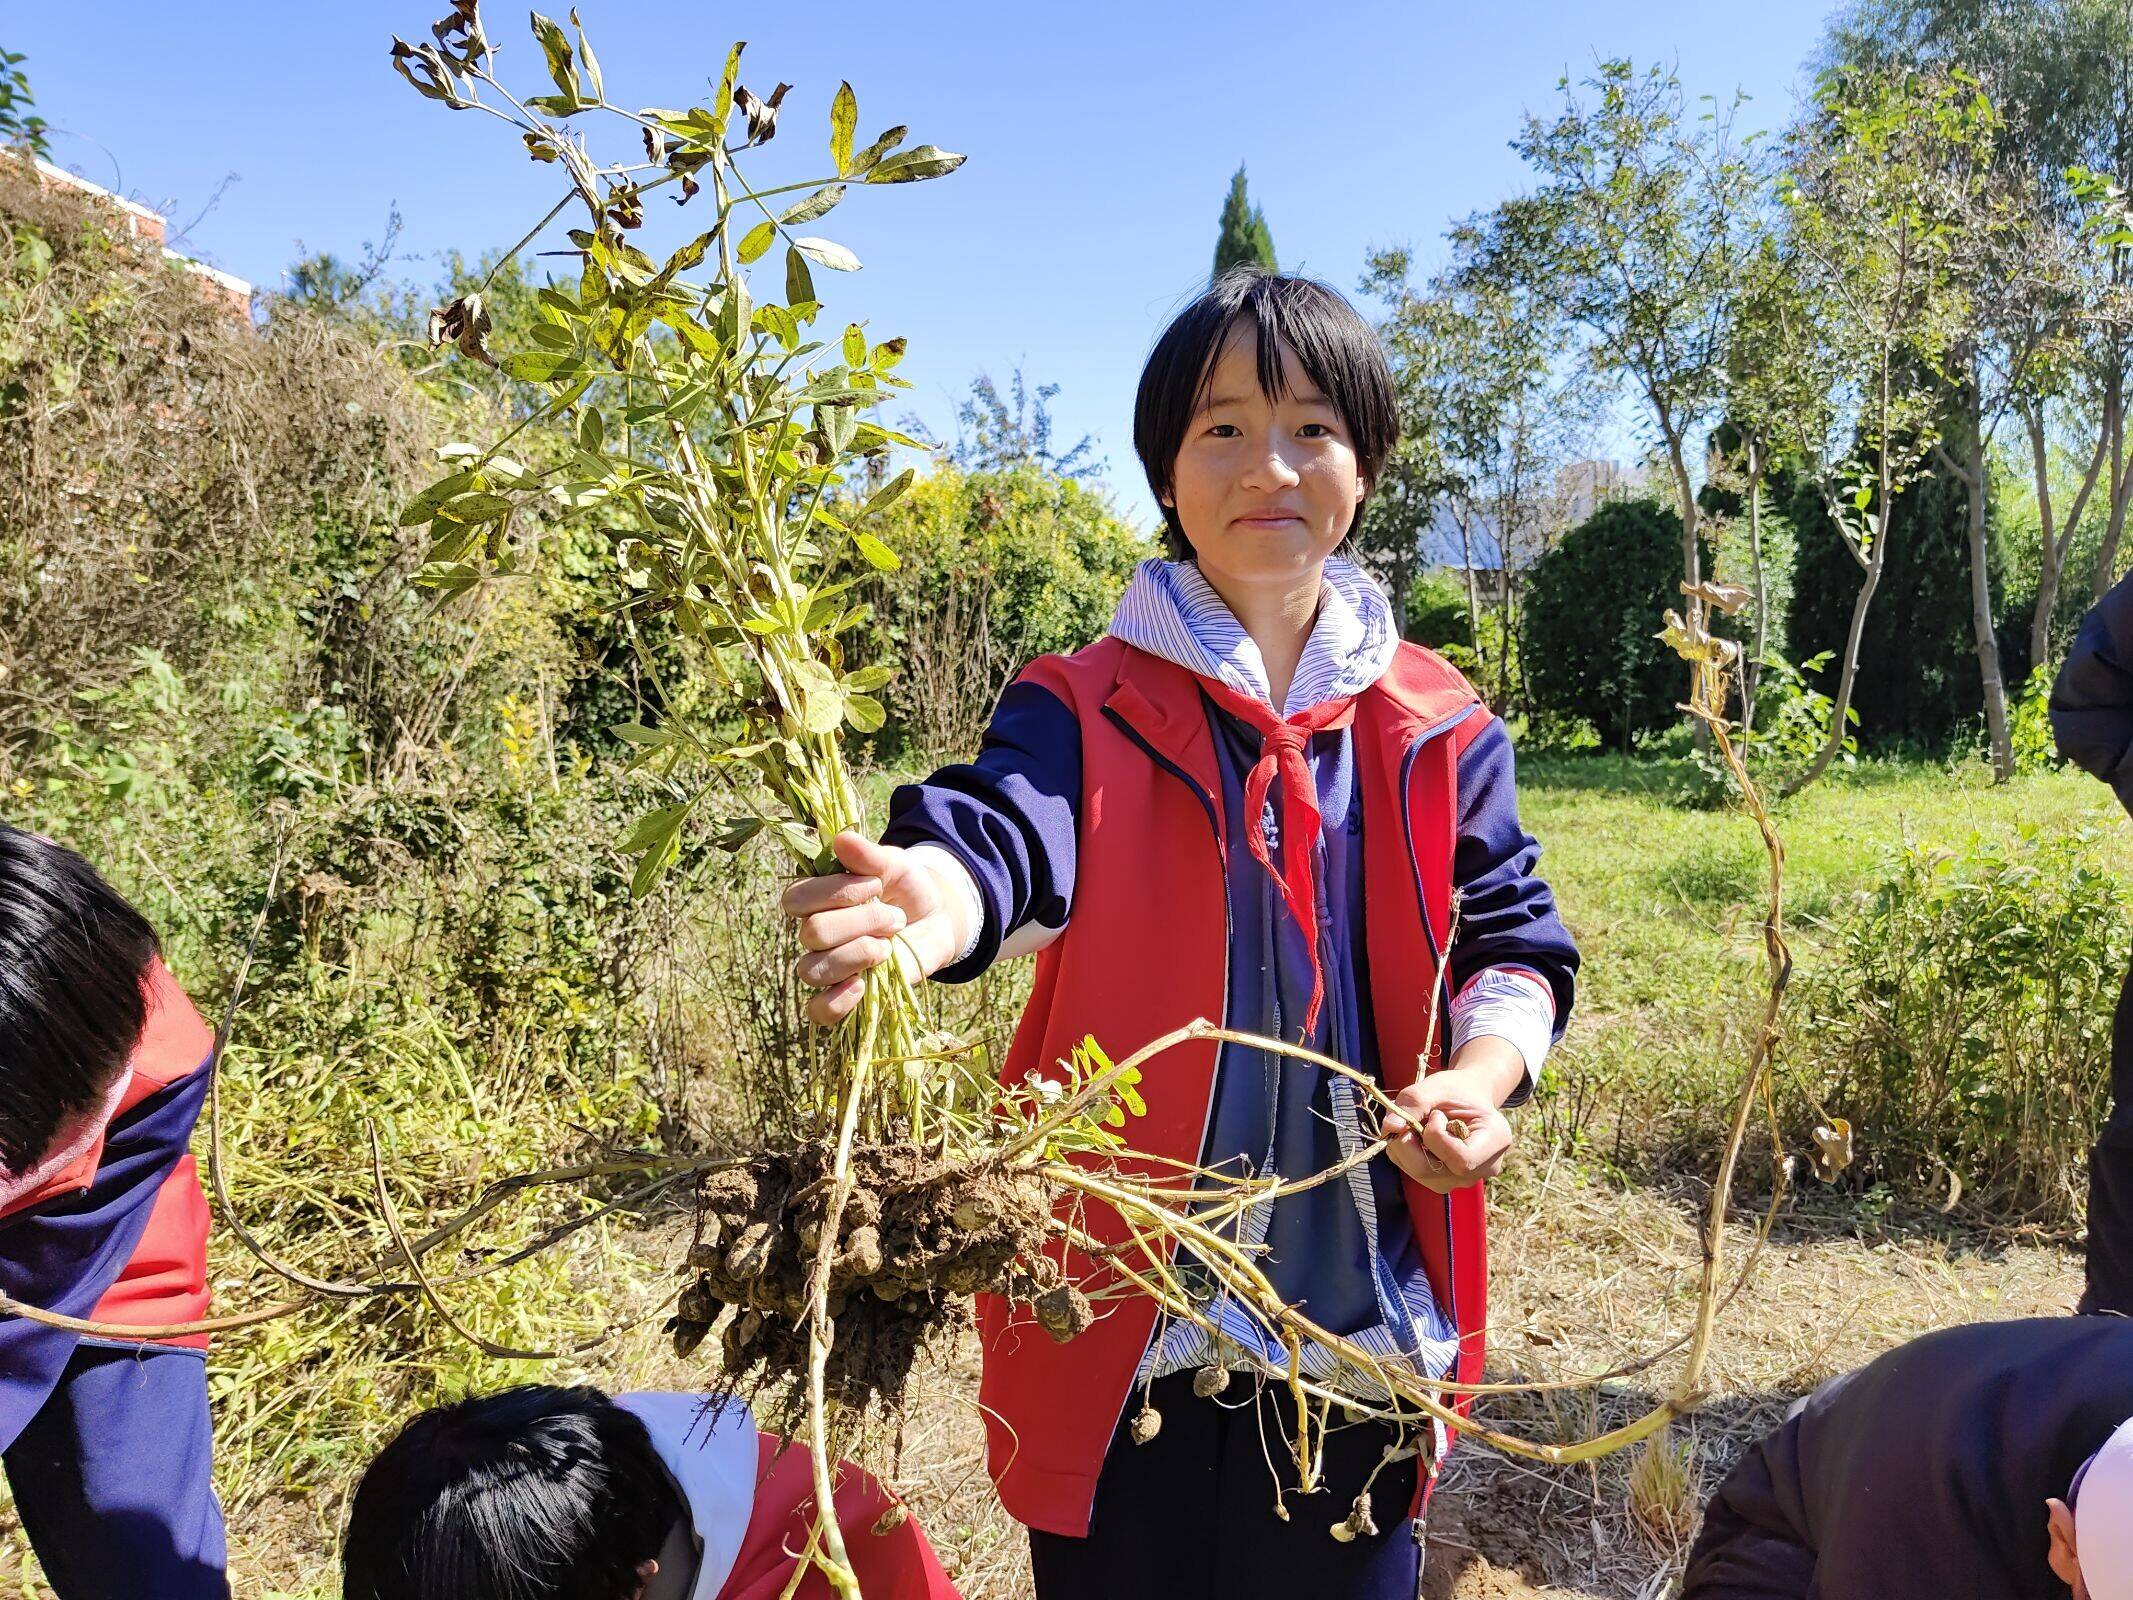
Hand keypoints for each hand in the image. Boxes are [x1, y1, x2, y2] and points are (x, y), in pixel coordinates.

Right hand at [780, 831, 967, 1025]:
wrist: (936, 919)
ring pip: (813, 970)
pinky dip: (836, 1002)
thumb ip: (870, 856)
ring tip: (887, 947)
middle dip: (861, 923)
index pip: (797, 899)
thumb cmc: (906, 887)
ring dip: (857, 955)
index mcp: (816, 898)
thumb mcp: (895, 865)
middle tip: (895, 918)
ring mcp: (829, 965)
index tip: (876, 884)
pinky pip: (819, 1011)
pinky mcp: (846, 995)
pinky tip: (861, 986)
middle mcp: (815, 933)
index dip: (836, 893)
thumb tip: (842, 839)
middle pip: (812, 934)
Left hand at [1381, 1058, 1519, 1192]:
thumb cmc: (1457, 1090)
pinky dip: (1405, 1150)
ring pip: (1418, 1173)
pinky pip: (1412, 1171)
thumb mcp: (1438, 1086)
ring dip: (1406, 1145)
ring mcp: (1462, 1180)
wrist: (1466, 1100)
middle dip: (1411, 1141)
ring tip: (1421, 1124)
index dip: (1437, 1138)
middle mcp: (1482, 1169)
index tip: (1436, 1114)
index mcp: (1495, 1142)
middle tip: (1416, 1116)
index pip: (1461, 1160)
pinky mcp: (1443, 1182)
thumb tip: (1390, 1128)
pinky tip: (1418, 1135)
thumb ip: (1414, 1102)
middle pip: (1432, 1171)